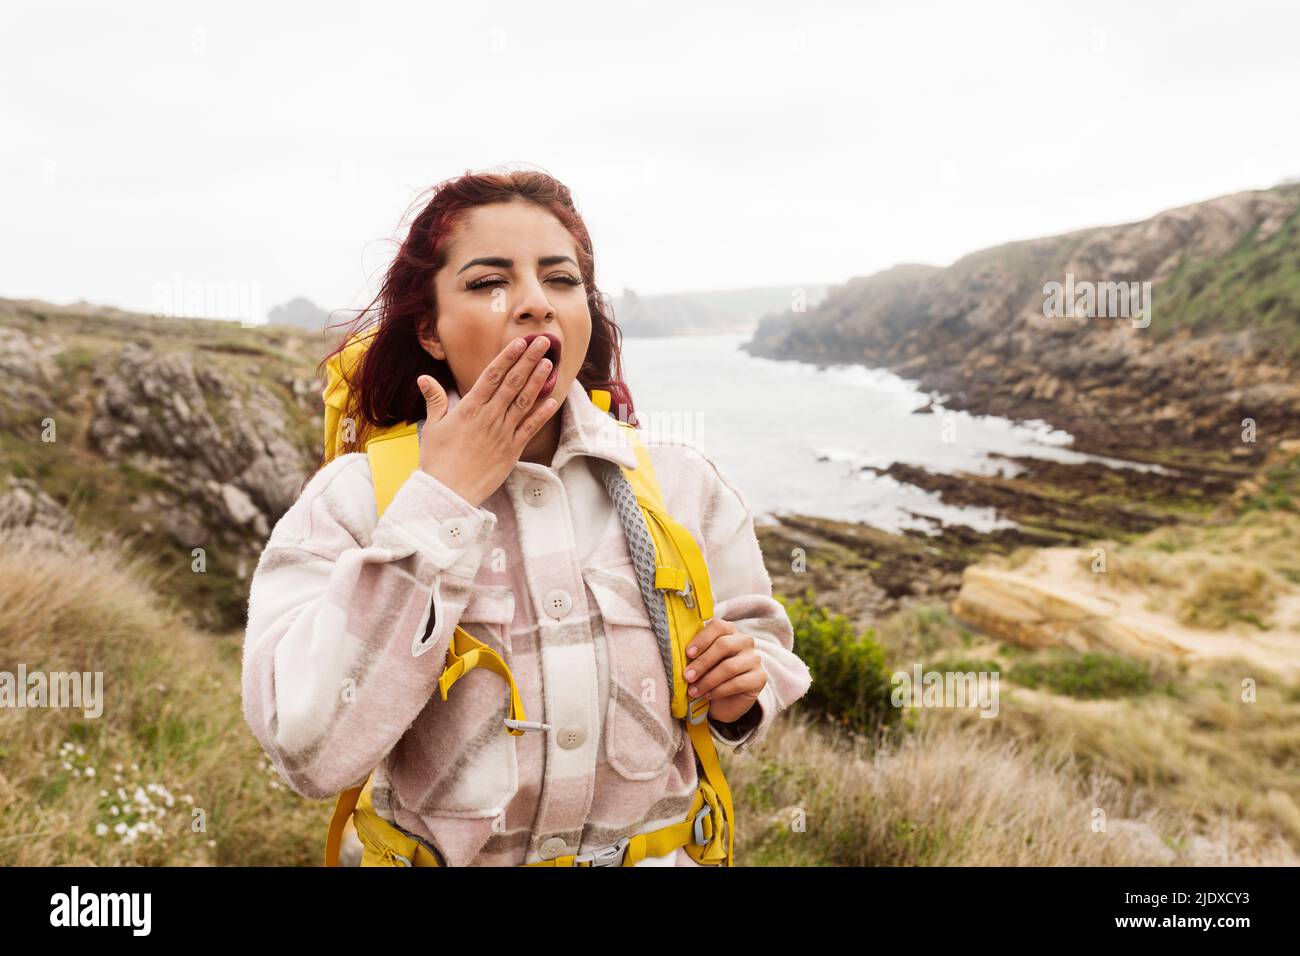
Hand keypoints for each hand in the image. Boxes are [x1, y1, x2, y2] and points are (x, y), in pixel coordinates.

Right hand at [416, 336, 560, 507]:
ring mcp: (503, 433)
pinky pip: (530, 428)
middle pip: (513, 382)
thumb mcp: (433, 426)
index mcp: (470, 408)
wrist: (448, 492)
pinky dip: (542, 413)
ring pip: (524, 401)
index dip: (508, 357)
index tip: (519, 342)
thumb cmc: (438, 460)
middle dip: (529, 359)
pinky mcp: (512, 450)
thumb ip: (434, 399)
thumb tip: (424, 378)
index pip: (492, 375)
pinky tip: (553, 399)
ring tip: (550, 362)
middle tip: (543, 341)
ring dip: (538, 380)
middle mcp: (489, 417)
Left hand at [683, 618, 765, 724]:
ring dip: (708, 680)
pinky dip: (719, 690)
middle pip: (724, 645)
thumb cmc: (709, 675)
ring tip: (694, 691)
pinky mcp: (760, 677)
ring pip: (730, 667)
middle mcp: (745, 641)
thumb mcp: (700, 662)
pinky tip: (708, 696)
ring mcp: (754, 659)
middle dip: (702, 662)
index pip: (718, 626)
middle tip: (687, 676)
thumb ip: (694, 654)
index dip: (702, 639)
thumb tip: (676, 653)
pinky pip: (738, 683)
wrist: (724, 702)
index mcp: (729, 631)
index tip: (688, 653)